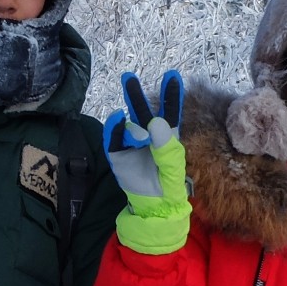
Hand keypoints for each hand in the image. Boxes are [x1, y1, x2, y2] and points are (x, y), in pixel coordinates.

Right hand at [104, 70, 189, 255]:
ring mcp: (132, 145)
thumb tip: (156, 122)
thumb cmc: (168, 188)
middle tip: (128, 76)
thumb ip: (166, 147)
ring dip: (130, 119)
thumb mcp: (172, 169)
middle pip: (143, 112)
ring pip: (128, 125)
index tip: (172, 76)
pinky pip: (113, 140)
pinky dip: (114, 130)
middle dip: (136, 95)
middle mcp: (149, 137)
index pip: (170, 113)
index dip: (170, 96)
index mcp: (167, 138)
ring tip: (135, 124)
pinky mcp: (118, 155)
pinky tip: (116, 120)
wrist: (152, 209)